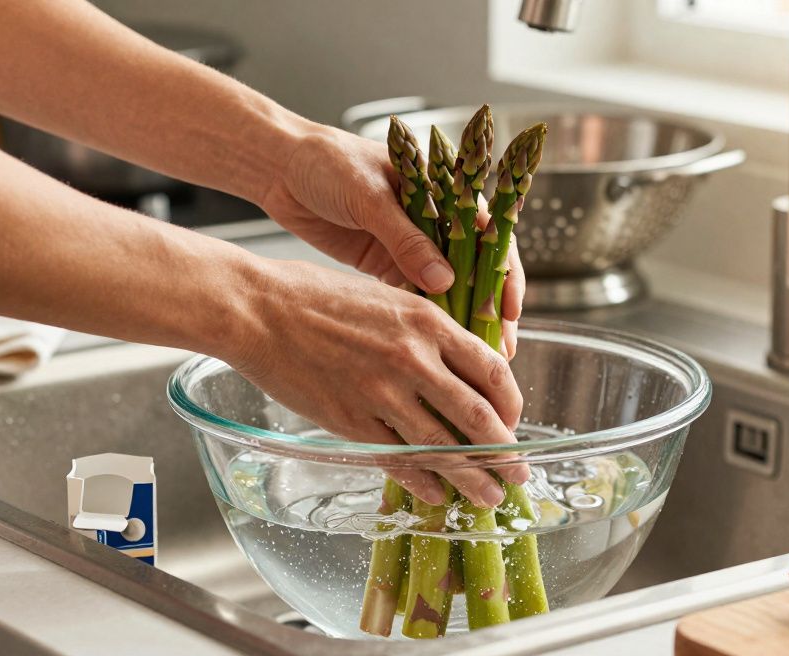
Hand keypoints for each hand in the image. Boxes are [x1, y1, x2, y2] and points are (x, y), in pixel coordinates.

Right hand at [226, 256, 528, 506]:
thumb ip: (422, 331)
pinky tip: (437, 493)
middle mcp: (414, 359)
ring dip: (472, 477)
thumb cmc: (314, 295)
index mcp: (428, 322)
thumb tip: (451, 365)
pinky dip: (423, 481)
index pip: (492, 370)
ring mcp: (382, 394)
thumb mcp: (385, 297)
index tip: (513, 421)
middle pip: (477, 417)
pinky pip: (398, 459)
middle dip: (504, 452)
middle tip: (519, 474)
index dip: (511, 404)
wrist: (258, 310)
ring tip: (489, 495)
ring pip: (442, 447)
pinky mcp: (352, 422)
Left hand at [259, 125, 524, 358]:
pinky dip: (427, 321)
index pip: (490, 234)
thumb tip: (444, 279)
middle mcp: (434, 219)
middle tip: (499, 349)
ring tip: (473, 359)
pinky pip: (415, 296)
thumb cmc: (326, 162)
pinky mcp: (386, 264)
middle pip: (475, 268)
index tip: (508, 310)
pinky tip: (436, 350)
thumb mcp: (369, 196)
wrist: (279, 167)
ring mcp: (410, 245)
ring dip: (461, 321)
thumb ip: (405, 237)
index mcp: (443, 189)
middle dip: (489, 308)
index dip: (504, 274)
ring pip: (448, 289)